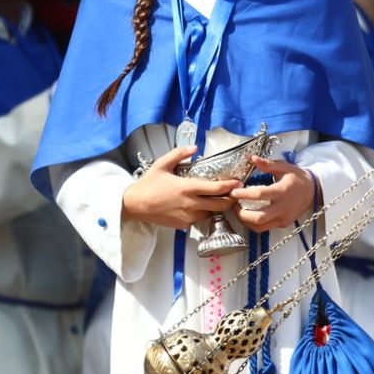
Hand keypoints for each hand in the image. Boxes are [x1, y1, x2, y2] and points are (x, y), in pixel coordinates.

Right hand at [121, 146, 238, 230]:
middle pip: (219, 205)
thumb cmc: (148, 184)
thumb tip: (194, 147)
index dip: (231, 187)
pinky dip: (203, 214)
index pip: (216, 189)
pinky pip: (198, 220)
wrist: (134, 205)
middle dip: (230, 200)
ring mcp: (187, 217)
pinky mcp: (182, 225)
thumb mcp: (162, 164)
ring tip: (220, 200)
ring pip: (211, 214)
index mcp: (188, 188)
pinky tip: (202, 207)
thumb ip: (179, 154)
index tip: (239, 183)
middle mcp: (190, 204)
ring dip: (217, 208)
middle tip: (235, 194)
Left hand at [233, 155, 317, 231]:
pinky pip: (265, 228)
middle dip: (242, 214)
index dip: (244, 194)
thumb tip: (251, 158)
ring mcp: (283, 218)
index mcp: (282, 191)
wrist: (313, 190)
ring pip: (260, 227)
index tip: (234, 192)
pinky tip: (249, 216)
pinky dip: (254, 224)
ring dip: (246, 221)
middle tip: (233, 205)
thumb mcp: (283, 167)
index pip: (260, 195)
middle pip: (259, 217)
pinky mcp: (283, 223)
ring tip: (239, 211)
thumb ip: (266, 164)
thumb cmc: (297, 178)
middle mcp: (283, 207)